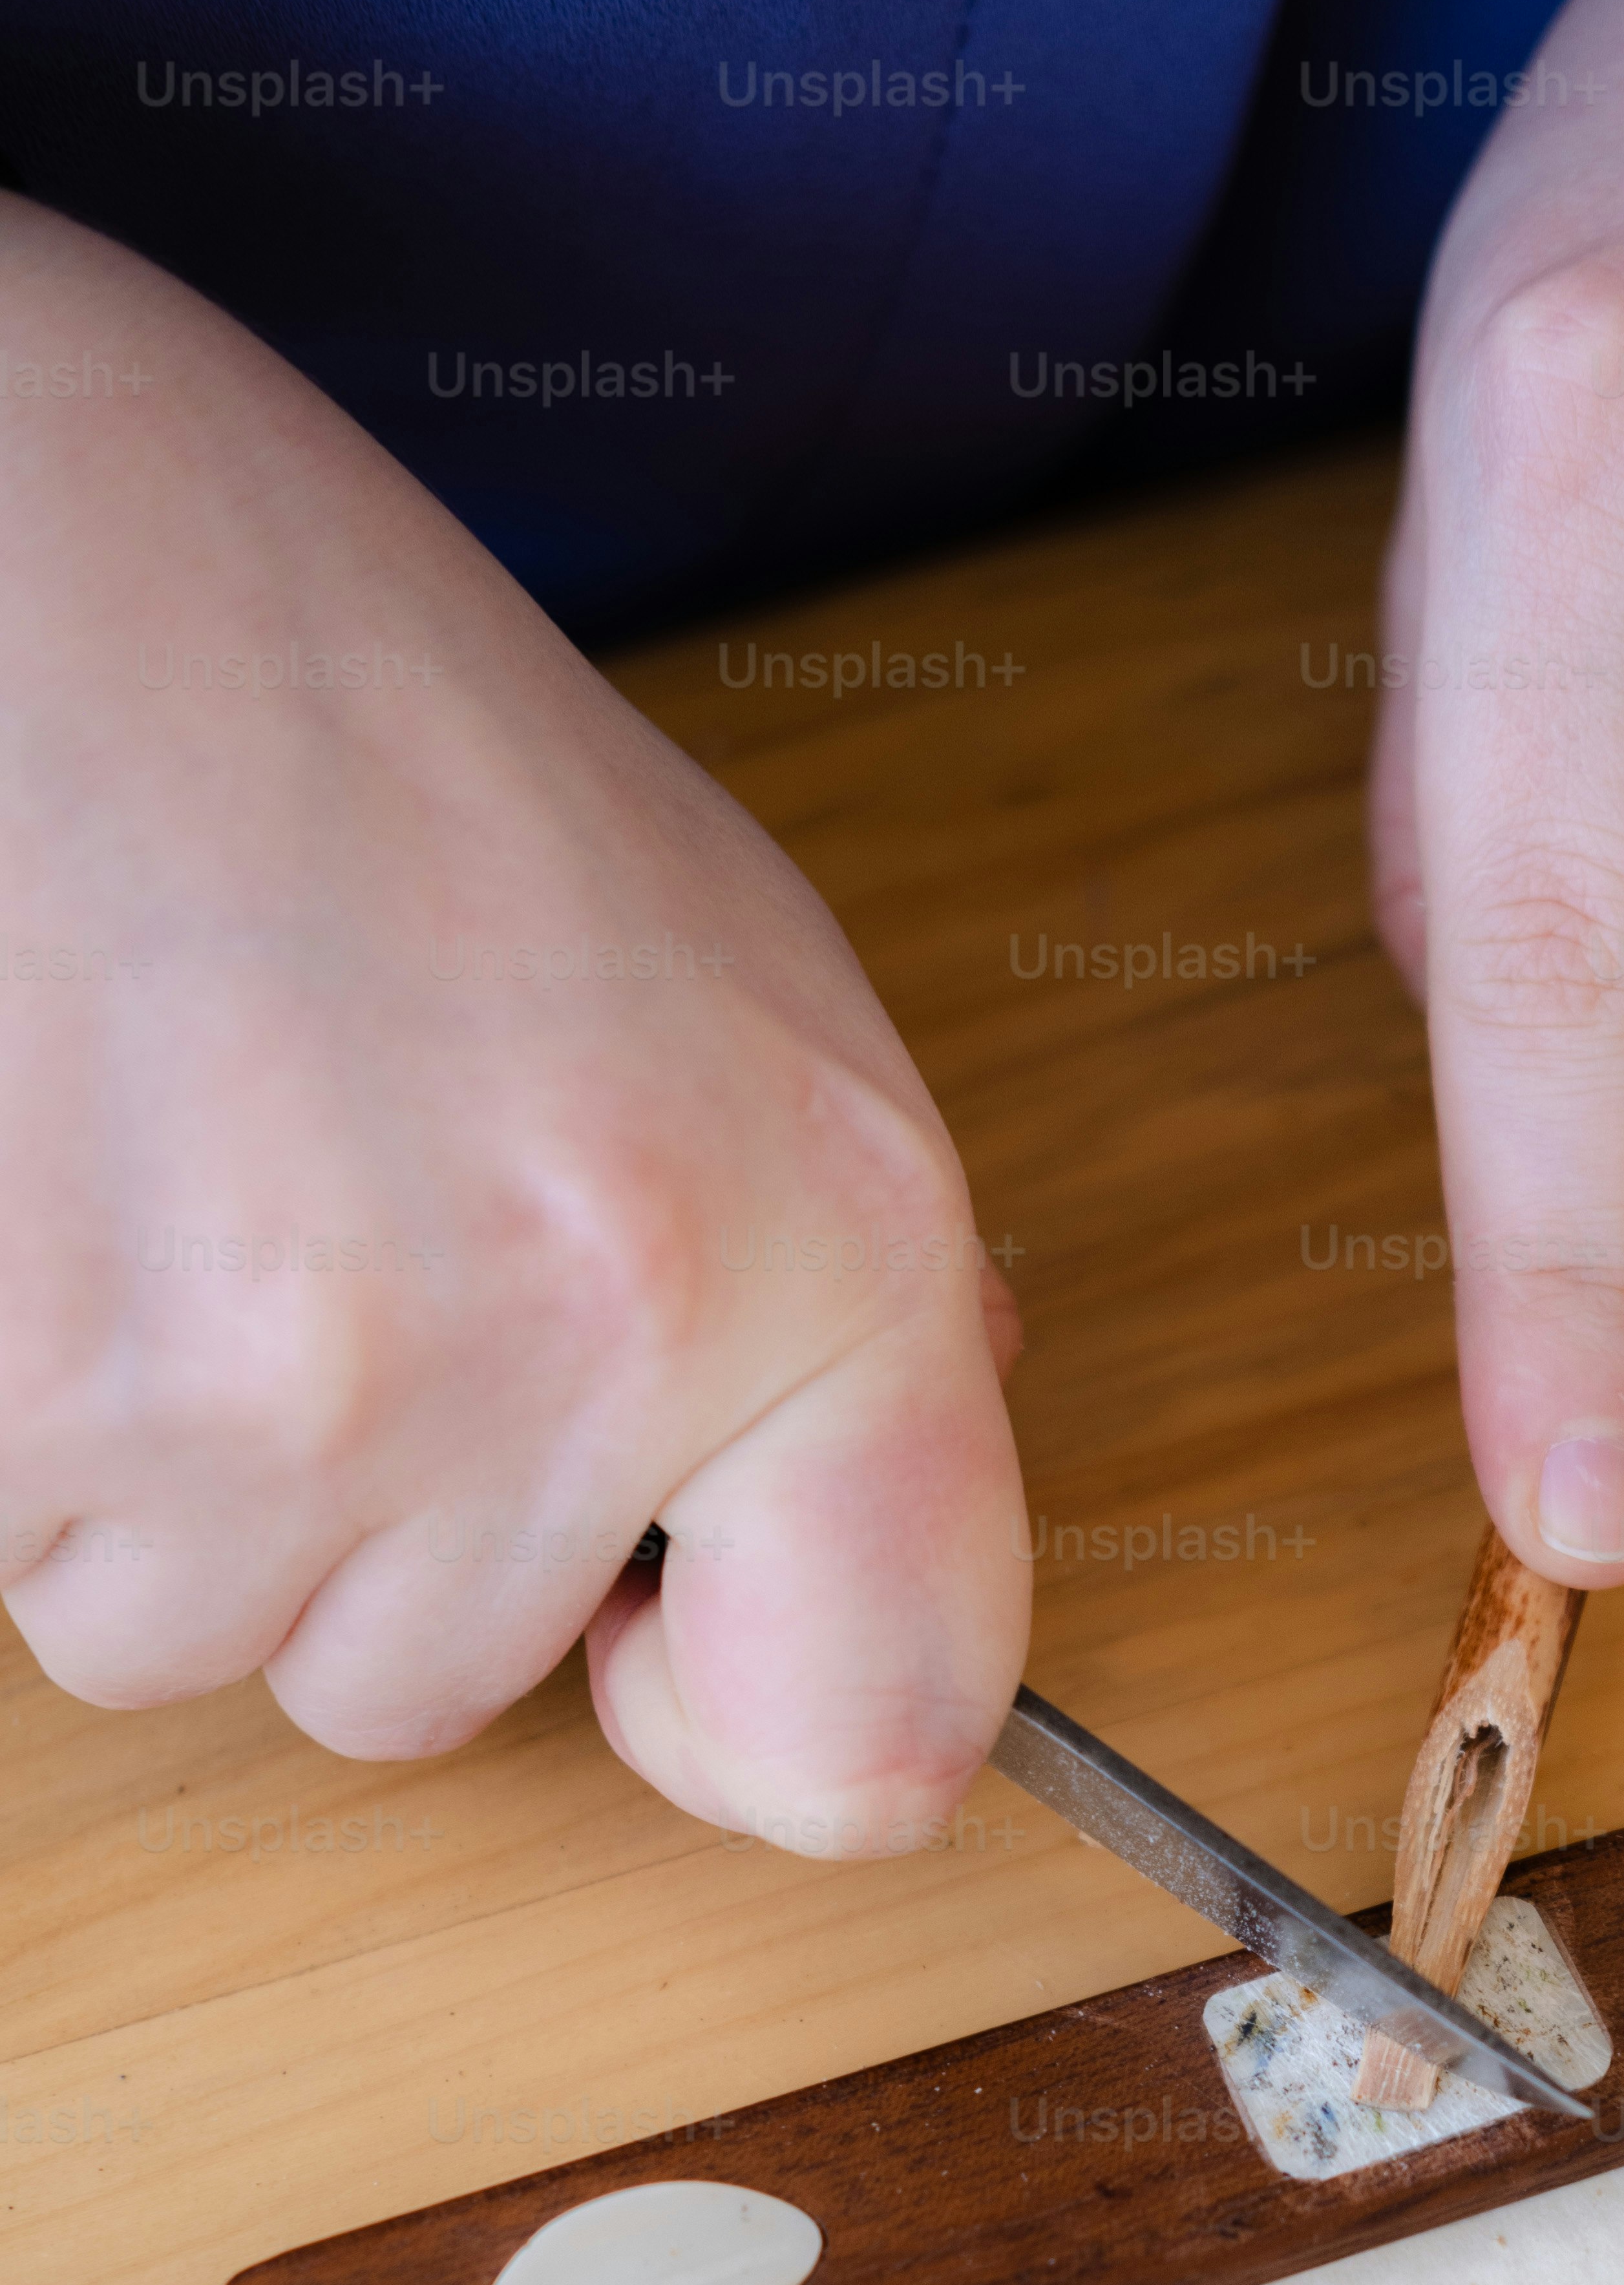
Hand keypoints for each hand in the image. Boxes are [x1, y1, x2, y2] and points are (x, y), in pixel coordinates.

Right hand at [0, 202, 1026, 1855]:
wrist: (46, 542)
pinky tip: (63, 1198)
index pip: (878, 1742)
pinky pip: (34, 1563)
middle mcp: (598, 1339)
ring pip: (206, 1641)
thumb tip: (857, 1497)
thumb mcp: (723, 968)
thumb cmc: (364, 723)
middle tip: (320, 1241)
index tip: (663, 1638)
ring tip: (176, 1189)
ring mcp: (307, 1388)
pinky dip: (32, 1434)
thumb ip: (825, 1276)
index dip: (753, 1733)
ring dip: (175, 1483)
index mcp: (824, 1241)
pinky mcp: (53, 1398)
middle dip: (365, 1526)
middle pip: (434, 1687)